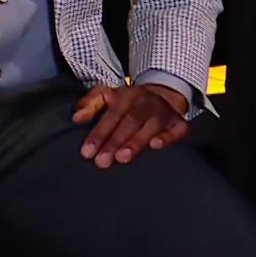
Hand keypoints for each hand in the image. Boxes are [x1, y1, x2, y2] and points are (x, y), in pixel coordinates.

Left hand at [74, 83, 189, 166]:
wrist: (163, 95)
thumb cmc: (128, 103)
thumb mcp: (107, 96)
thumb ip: (90, 104)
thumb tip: (76, 118)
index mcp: (127, 96)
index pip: (111, 115)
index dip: (99, 134)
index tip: (87, 152)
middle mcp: (147, 102)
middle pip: (130, 122)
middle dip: (115, 142)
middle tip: (102, 161)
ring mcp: (164, 112)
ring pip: (150, 126)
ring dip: (136, 141)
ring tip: (122, 158)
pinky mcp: (179, 123)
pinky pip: (177, 130)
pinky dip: (168, 137)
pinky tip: (156, 145)